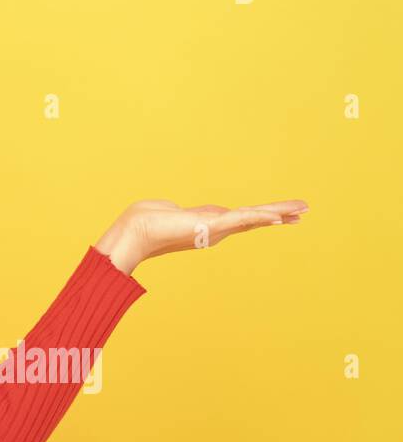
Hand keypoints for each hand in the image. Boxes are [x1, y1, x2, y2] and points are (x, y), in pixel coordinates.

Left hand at [95, 199, 308, 274]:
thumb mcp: (169, 211)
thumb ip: (178, 212)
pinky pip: (241, 219)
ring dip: (279, 213)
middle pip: (255, 219)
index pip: (243, 218)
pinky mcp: (211, 226)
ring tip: (301, 211)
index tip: (284, 214)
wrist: (135, 231)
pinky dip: (260, 217)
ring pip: (253, 218)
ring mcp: (215, 228)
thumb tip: (172, 210)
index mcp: (209, 223)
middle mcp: (216, 228)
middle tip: (304, 211)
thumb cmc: (147, 221)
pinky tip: (278, 216)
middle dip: (280, 214)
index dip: (264, 215)